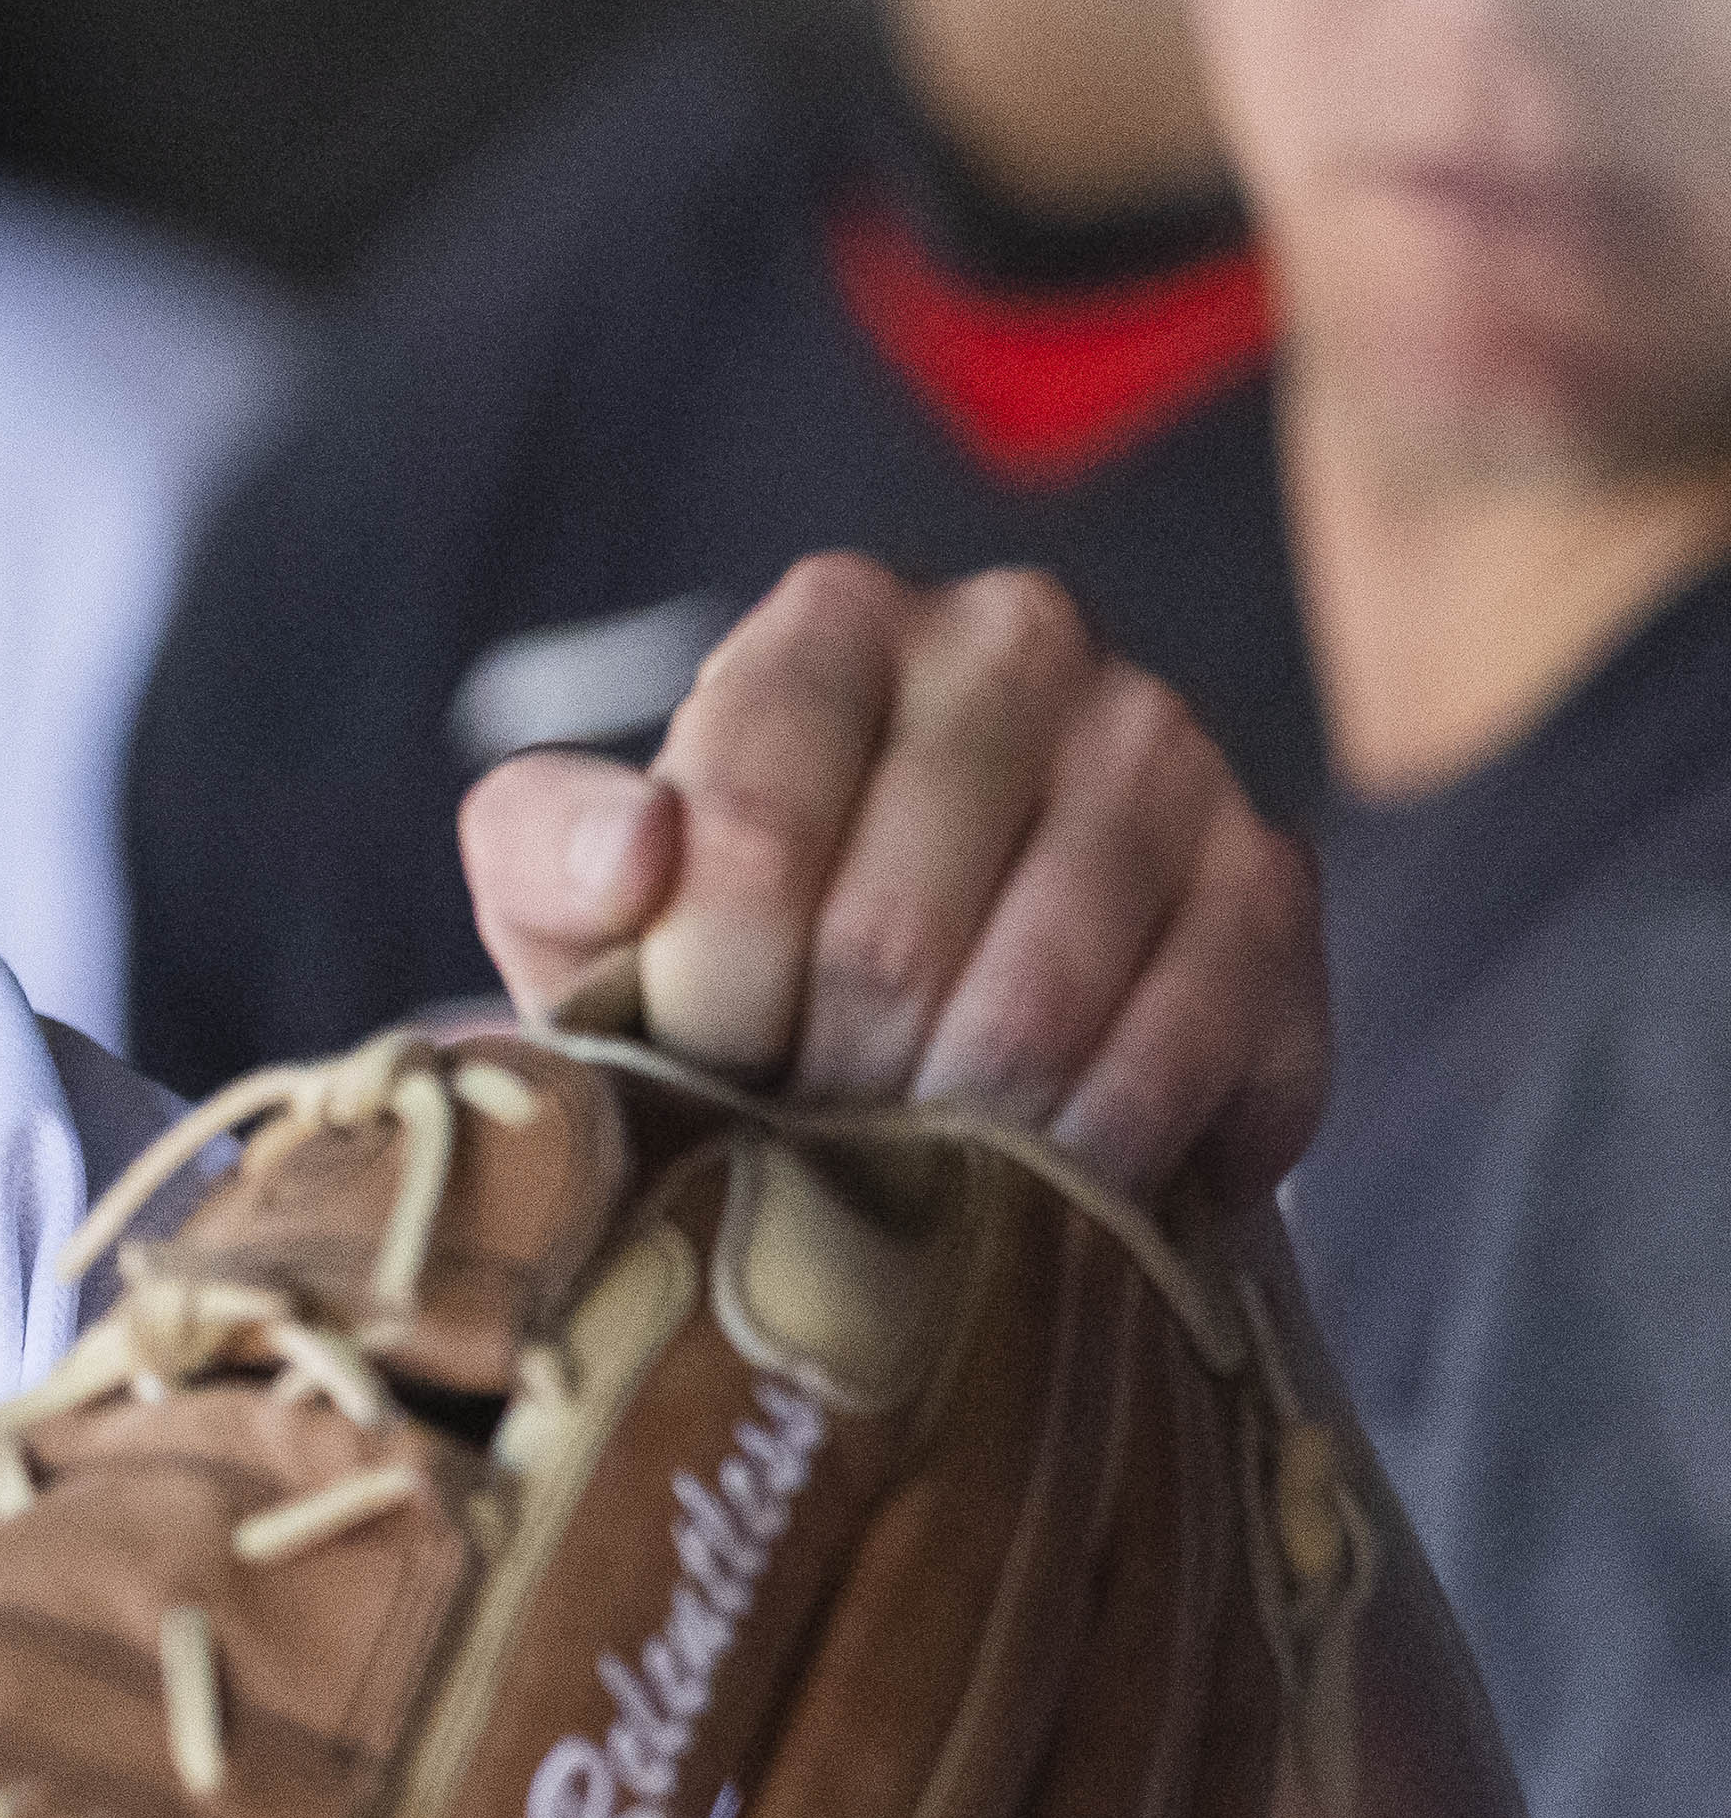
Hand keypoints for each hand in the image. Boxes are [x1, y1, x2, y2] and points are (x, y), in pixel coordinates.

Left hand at [455, 555, 1319, 1208]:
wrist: (898, 1012)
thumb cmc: (720, 944)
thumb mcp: (574, 892)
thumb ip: (546, 850)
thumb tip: (640, 854)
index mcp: (835, 623)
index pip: (752, 821)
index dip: (710, 991)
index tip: (700, 1076)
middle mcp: (1018, 645)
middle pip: (893, 932)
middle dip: (823, 1089)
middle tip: (801, 1160)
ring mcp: (1165, 750)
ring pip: (1039, 1005)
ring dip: (955, 1146)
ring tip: (904, 1191)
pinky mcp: (1271, 877)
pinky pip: (1186, 1052)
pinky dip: (1102, 1159)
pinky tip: (1048, 1194)